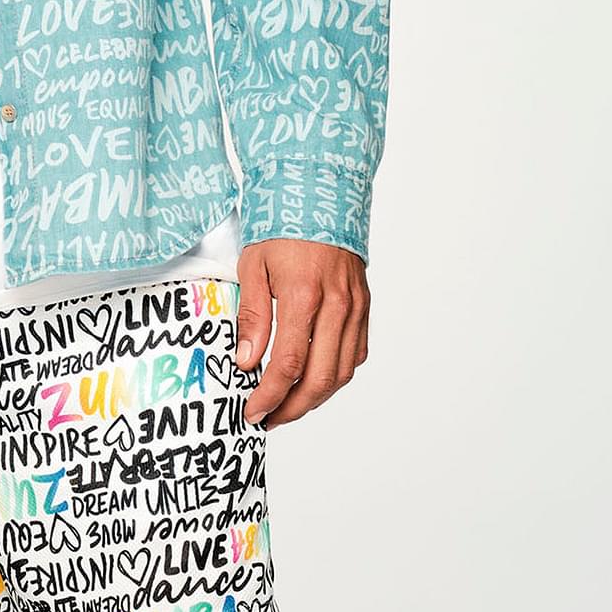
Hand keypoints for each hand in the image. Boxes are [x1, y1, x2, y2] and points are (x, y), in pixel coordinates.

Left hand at [235, 238, 369, 430]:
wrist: (320, 193)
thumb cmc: (281, 226)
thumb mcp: (253, 265)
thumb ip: (253, 316)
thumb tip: (247, 361)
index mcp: (304, 295)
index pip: (288, 363)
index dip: (269, 395)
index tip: (253, 412)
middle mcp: (337, 306)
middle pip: (320, 379)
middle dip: (292, 408)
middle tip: (269, 419)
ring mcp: (355, 307)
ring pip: (342, 372)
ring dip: (315, 398)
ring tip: (288, 406)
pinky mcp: (364, 306)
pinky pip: (356, 353)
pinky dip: (336, 374)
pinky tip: (314, 378)